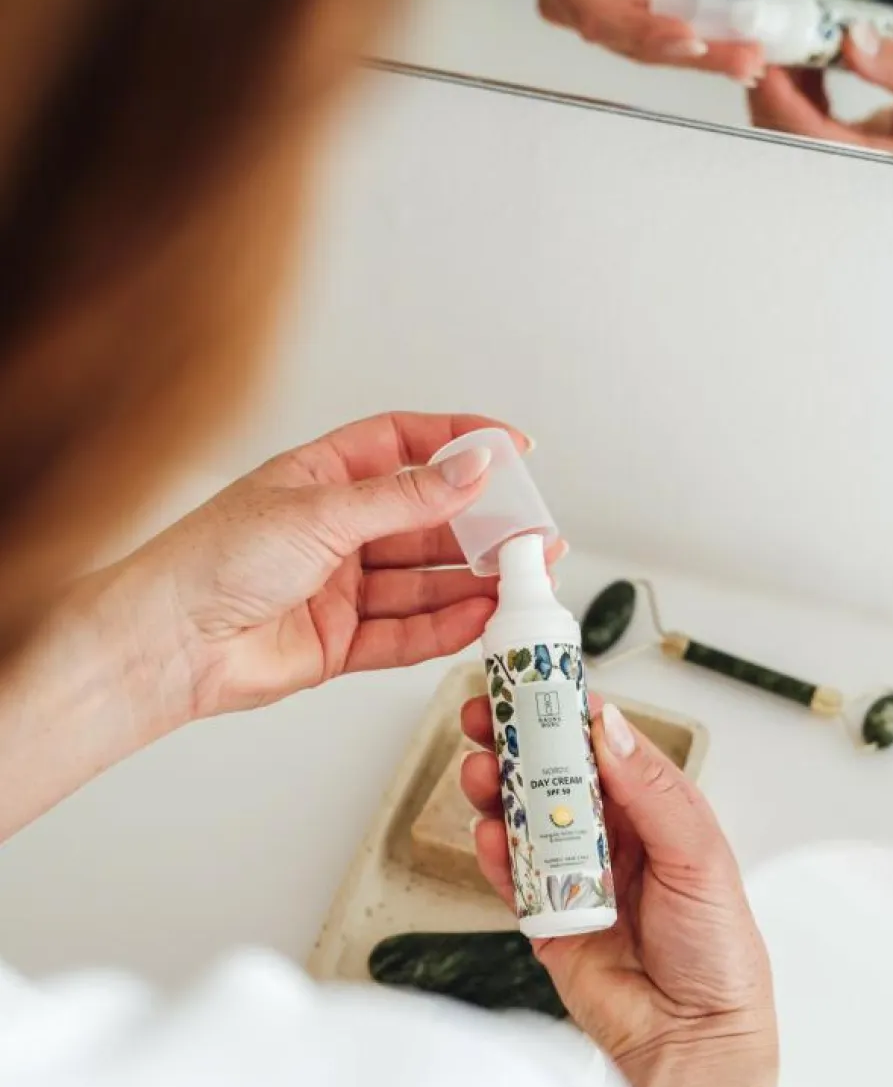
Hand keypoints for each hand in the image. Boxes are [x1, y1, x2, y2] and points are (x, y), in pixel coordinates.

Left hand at [110, 412, 530, 724]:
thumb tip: (471, 469)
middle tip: (531, 531)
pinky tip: (480, 616)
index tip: (514, 450)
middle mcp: (335, 529)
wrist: (168, 642)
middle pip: (425, 520)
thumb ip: (404, 498)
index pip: (407, 446)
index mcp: (322, 476)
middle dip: (481, 525)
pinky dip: (444, 626)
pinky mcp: (341, 642)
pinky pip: (406, 632)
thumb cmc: (213, 559)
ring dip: (472, 580)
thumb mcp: (320, 512)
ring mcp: (341, 586)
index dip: (461, 444)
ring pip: (423, 580)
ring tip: (521, 579)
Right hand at [461, 693, 774, 1082]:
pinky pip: (511, 875)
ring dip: (499, 791)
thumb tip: (609, 728)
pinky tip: (487, 832)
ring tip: (480, 772)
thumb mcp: (698, 856)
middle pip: (553, 776)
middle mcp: (611, 838)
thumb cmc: (718, 951)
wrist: (694, 1039)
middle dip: (519, 744)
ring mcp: (574, 876)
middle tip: (485, 717)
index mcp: (653, 812)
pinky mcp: (545, 917)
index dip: (567, 714)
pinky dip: (494, 852)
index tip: (535, 683)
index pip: (602, 748)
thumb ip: (651, 791)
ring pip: (524, 819)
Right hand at [533, 0, 763, 79]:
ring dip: (704, 55)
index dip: (648, 35)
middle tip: (746, 62)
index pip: (601, 17)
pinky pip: (660, 31)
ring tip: (751, 60)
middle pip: (635, 44)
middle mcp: (574, 2)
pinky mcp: (621, 8)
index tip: (693, 41)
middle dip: (695, 56)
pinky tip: (736, 48)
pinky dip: (699, 39)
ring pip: (652, 46)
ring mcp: (598, 10)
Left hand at [748, 28, 892, 173]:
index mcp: (859, 164)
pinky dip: (800, 89)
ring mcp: (834, 160)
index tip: (767, 54)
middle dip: (770, 82)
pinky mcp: (838, 150)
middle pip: (779, 130)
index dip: (774, 91)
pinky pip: (802, 121)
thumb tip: (852, 36)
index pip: (798, 130)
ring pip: (786, 126)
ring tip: (797, 40)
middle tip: (774, 37)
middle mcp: (838, 168)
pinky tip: (812, 60)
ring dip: (784, 83)